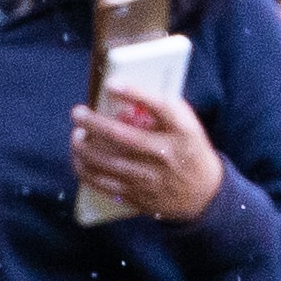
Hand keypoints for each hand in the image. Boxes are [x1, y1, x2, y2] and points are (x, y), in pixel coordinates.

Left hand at [70, 88, 224, 224]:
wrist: (204, 194)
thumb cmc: (189, 150)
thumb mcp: (187, 126)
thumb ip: (163, 111)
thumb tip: (124, 100)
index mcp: (182, 132)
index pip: (161, 107)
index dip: (135, 93)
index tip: (111, 84)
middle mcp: (165, 155)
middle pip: (123, 137)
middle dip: (94, 123)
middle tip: (77, 113)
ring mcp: (150, 178)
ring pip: (107, 162)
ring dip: (84, 148)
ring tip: (76, 136)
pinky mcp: (137, 196)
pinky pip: (104, 183)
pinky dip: (86, 171)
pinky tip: (78, 159)